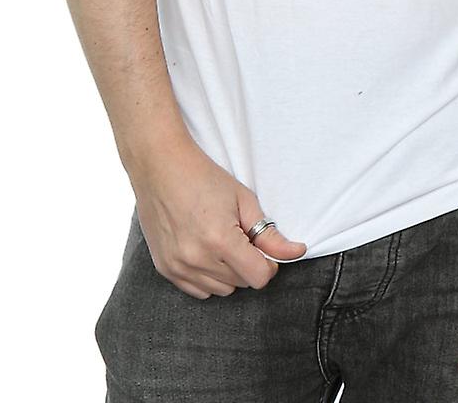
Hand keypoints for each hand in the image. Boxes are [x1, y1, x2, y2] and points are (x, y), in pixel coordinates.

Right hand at [129, 141, 307, 298]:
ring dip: (228, 272)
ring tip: (219, 240)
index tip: (262, 248)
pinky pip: (198, 291)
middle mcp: (197, 259)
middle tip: (239, 235)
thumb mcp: (243, 200)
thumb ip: (270, 234)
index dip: (268, 264)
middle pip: (241, 283)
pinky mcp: (165, 269)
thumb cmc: (203, 177)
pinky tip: (204, 250)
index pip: (258, 277)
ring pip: (221, 290)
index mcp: (220, 240)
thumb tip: (297, 252)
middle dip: (247, 263)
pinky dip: (207, 277)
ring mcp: (178, 266)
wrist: (160, 166)